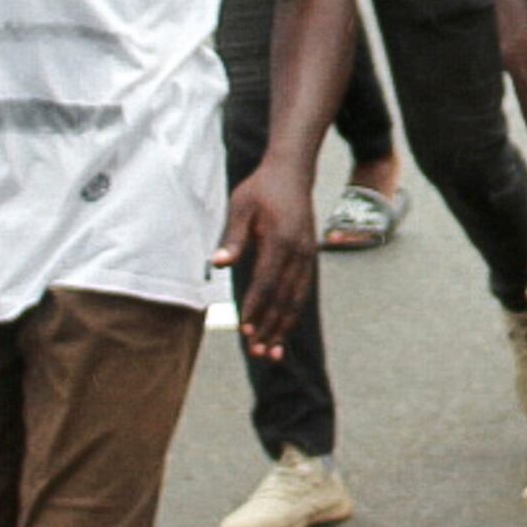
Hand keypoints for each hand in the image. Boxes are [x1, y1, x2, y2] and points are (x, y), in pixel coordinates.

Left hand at [217, 170, 316, 370]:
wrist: (292, 173)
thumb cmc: (261, 189)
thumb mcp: (240, 206)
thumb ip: (232, 238)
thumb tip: (217, 264)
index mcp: (282, 240)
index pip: (266, 282)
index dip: (256, 307)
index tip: (244, 329)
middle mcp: (300, 252)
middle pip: (284, 298)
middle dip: (270, 327)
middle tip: (256, 352)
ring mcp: (308, 256)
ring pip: (296, 300)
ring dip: (283, 328)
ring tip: (272, 353)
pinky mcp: (308, 258)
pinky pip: (302, 292)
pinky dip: (292, 314)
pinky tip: (282, 331)